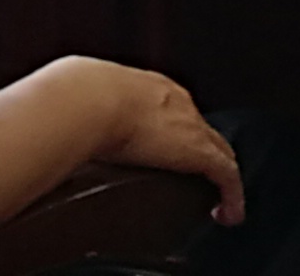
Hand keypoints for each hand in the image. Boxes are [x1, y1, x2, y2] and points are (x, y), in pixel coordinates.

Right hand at [73, 61, 246, 227]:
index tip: (171, 151)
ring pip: (220, 152)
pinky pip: (227, 176)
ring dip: (220, 174)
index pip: (177, 112)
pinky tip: (229, 212)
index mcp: (151, 88)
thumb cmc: (79, 99)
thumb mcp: (86, 105)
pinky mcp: (200, 151)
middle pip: (204, 131)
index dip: (180, 133)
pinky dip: (232, 195)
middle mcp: (178, 102)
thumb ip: (87, 118)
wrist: (90, 100)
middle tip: (200, 178)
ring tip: (217, 197)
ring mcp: (192, 126)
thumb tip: (67, 131)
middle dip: (206, 152)